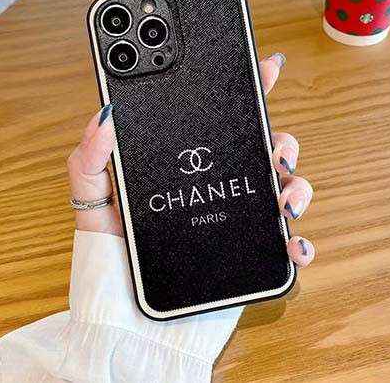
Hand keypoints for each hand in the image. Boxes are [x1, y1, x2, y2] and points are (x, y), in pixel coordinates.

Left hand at [67, 52, 314, 267]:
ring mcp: (235, 220)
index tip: (265, 69)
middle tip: (275, 148)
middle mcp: (216, 188)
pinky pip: (285, 244)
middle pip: (263, 150)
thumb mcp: (92, 202)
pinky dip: (300, 240)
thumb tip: (104, 115)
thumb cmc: (110, 260)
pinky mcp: (248, 256)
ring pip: (283, 190)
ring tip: (284, 199)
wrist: (127, 320)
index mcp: (186, 168)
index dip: (247, 91)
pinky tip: (293, 242)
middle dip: (282, 140)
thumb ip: (90, 159)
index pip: (221, 121)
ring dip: (297, 186)